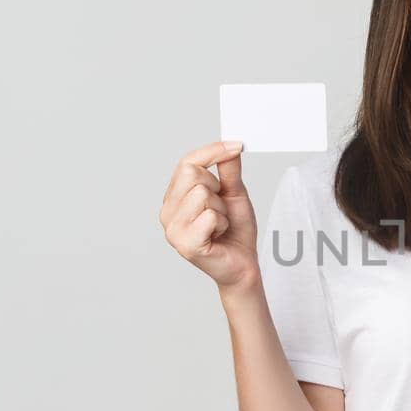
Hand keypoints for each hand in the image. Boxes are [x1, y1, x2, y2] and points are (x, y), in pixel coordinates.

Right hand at [160, 139, 260, 290]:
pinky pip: (209, 216)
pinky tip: (218, 235)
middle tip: (221, 209)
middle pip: (192, 174)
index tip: (237, 146)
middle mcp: (168, 211)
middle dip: (217, 188)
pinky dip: (222, 223)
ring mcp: (173, 229)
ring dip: (221, 209)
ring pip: (201, 194)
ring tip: (220, 224)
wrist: (243, 264)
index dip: (212, 151)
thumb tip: (231, 146)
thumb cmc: (235, 231)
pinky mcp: (185, 244)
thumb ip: (229, 170)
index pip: (187, 162)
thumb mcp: (234, 194)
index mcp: (175, 197)